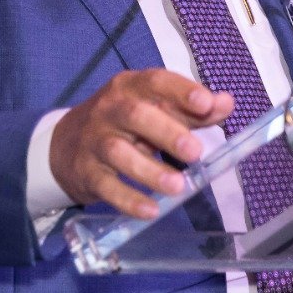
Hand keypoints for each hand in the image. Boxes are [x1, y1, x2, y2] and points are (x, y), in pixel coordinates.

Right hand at [48, 69, 233, 219]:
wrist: (66, 145)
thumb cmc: (123, 124)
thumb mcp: (153, 109)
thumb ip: (191, 110)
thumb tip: (226, 103)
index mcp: (129, 87)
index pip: (154, 81)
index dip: (181, 91)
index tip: (206, 103)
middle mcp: (109, 109)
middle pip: (135, 115)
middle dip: (167, 132)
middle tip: (195, 152)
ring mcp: (94, 140)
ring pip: (119, 153)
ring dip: (150, 170)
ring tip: (179, 186)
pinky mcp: (86, 172)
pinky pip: (106, 186)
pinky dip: (128, 199)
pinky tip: (151, 210)